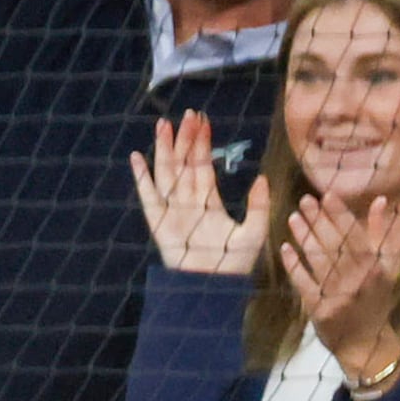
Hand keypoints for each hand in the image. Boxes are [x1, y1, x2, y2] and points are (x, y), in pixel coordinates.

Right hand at [130, 111, 270, 272]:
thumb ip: (259, 206)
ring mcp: (171, 209)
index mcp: (208, 200)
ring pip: (166, 172)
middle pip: (184, 162)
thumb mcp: (254, 232)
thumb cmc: (233, 263)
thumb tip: (263, 178)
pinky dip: (141, 177)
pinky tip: (136, 157)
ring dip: (163, 149)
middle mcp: (188, 200)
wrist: (211, 286)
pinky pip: (147, 194)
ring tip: (161, 125)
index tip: (203, 121)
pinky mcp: (158, 221)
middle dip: (184, 138)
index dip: (203, 143)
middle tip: (186, 114)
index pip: (204, 165)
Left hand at [283, 187, 399, 372]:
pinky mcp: (319, 309)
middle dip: (318, 221)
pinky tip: (285, 248)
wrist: (366, 342)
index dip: (340, 214)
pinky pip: (303, 281)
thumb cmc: (375, 299)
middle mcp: (357, 280)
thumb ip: (380, 233)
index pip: (355, 235)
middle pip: (334, 245)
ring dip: (304, 237)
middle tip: (304, 200)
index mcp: (375, 268)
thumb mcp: (385, 267)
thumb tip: (380, 200)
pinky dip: (293, 264)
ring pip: (318, 260)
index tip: (327, 195)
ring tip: (293, 217)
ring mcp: (337, 295)